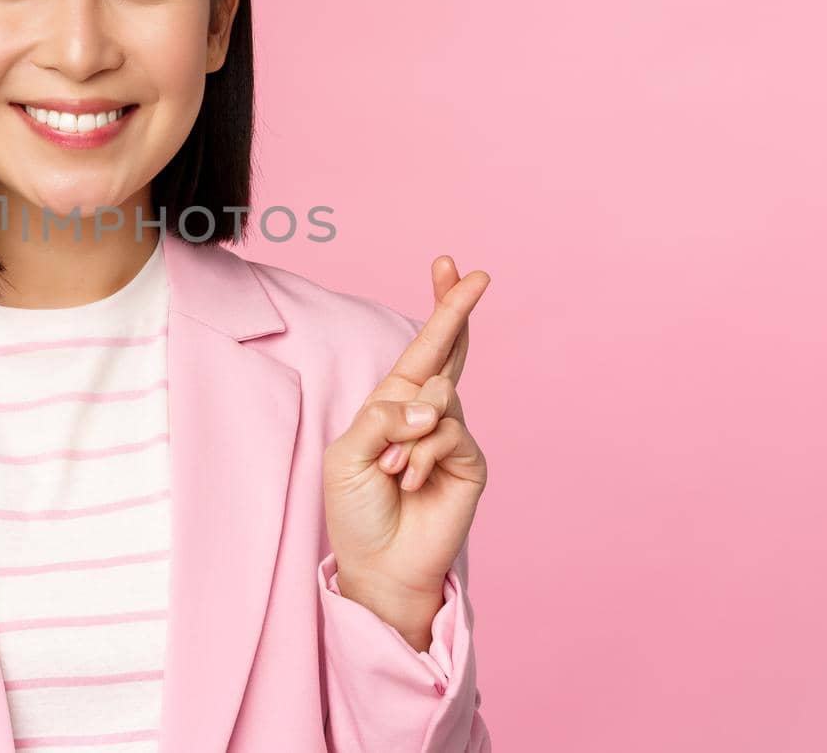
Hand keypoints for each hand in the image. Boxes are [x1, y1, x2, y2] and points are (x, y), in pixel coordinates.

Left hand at [322, 257, 489, 622]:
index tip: (448, 264)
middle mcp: (425, 413)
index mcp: (392, 404)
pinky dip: (423, 454)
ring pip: (441, 397)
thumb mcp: (349, 452)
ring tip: (393, 469)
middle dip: (456, 309)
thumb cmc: (356, 509)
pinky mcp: (470, 461)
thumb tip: (432, 406)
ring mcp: (451, 436)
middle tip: (477, 275)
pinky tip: (410, 481)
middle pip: (449, 351)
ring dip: (409, 434)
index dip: (438, 308)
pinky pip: (450, 433)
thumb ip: (384, 417)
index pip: (421, 347)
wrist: (379, 562)